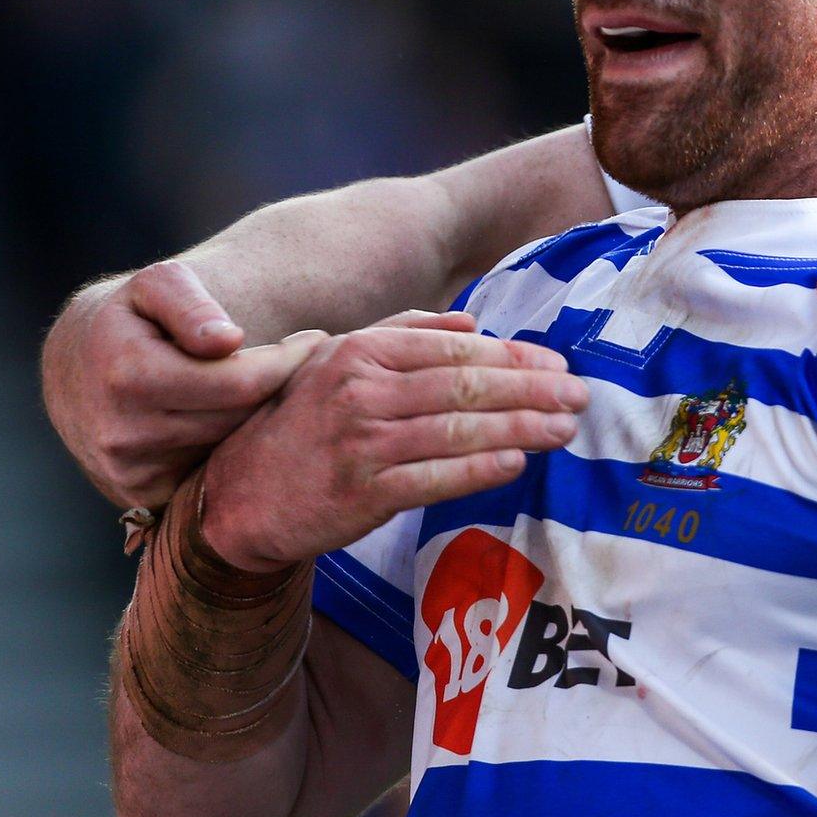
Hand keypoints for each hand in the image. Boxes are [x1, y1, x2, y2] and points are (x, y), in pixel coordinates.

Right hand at [42, 260, 328, 507]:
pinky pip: (212, 478)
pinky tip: (244, 422)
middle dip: (279, 390)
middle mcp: (123, 435)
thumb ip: (192, 305)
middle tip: (304, 364)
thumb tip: (227, 341)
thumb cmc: (130, 316)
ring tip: (274, 388)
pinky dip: (235, 453)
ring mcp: (130, 474)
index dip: (288, 361)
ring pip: (231, 452)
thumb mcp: (157, 286)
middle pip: (240, 420)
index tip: (314, 340)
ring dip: (261, 422)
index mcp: (128, 377)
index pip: (241, 383)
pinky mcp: (142, 497)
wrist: (75, 369)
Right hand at [198, 321, 589, 572]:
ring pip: (460, 430)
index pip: (455, 349)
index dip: (514, 358)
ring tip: (564, 429)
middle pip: (466, 386)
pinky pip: (436, 477)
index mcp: (360, 351)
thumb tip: (471, 321)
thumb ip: (402, 332)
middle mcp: (361, 391)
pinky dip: (480, 468)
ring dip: (521, 428)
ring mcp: (361, 442)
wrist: (237, 496)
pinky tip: (517, 462)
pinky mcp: (362, 492)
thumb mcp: (336, 360)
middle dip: (532, 390)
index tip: (557, 365)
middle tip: (579, 396)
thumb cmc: (298, 424)